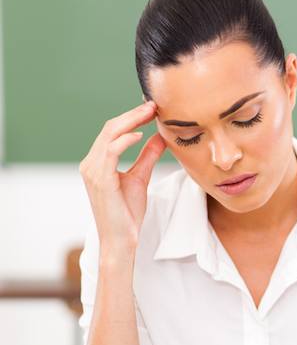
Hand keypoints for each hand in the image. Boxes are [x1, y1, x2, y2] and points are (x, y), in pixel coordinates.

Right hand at [79, 102, 166, 252]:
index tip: (152, 109)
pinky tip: (139, 135)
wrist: (121, 239)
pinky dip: (124, 140)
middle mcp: (90, 163)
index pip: (113, 131)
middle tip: (154, 105)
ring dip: (131, 122)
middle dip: (132, 115)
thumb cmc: (127, 213)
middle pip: (110, 128)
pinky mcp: (100, 179)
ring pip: (109, 135)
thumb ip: (147, 157)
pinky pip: (110, 152)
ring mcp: (92, 171)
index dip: (132, 118)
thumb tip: (159, 137)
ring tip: (151, 113)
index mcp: (97, 162)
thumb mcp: (140, 178)